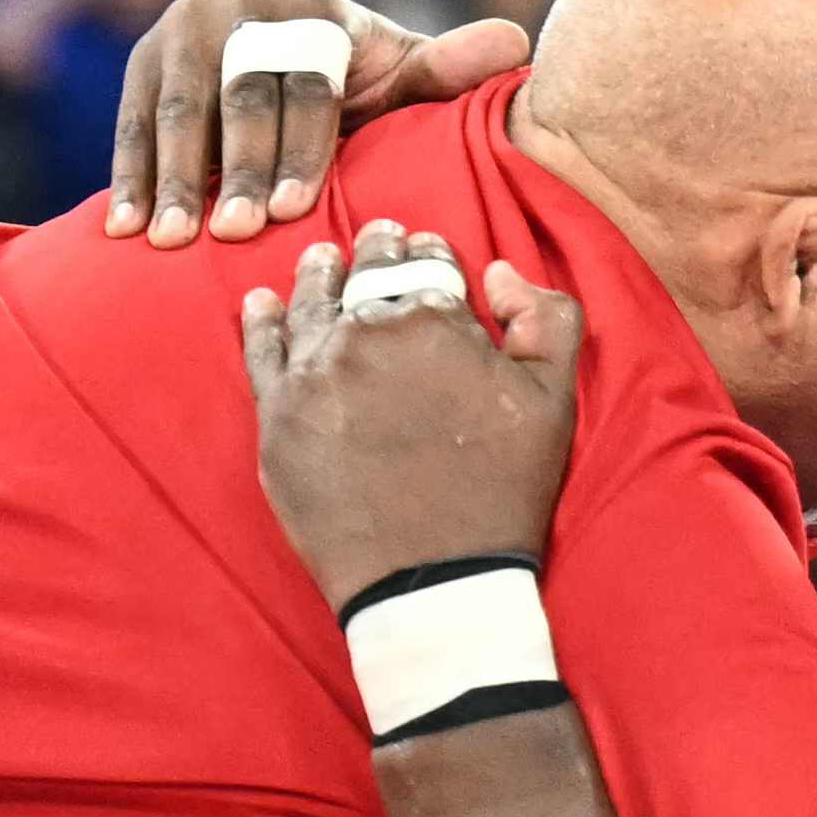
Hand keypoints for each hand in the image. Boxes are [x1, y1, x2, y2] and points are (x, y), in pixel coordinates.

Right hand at [103, 0, 532, 247]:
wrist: (280, 68)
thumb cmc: (357, 93)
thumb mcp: (400, 81)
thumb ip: (447, 72)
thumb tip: (518, 43)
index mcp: (315, 7)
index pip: (309, 81)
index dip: (301, 149)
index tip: (293, 213)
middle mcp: (244, 2)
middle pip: (241, 92)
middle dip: (235, 168)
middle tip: (235, 232)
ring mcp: (186, 26)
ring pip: (180, 107)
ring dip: (173, 176)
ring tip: (174, 240)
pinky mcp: (142, 57)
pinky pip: (132, 121)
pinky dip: (130, 175)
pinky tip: (126, 229)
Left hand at [246, 224, 583, 609]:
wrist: (431, 578)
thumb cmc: (501, 492)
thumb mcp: (555, 400)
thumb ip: (545, 318)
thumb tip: (499, 272)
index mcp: (434, 321)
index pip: (427, 264)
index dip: (427, 251)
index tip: (422, 245)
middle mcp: (365, 334)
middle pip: (365, 274)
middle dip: (375, 251)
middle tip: (377, 237)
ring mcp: (313, 374)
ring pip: (311, 304)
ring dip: (319, 274)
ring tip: (321, 259)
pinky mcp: (278, 417)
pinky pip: (262, 353)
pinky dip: (261, 321)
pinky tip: (261, 304)